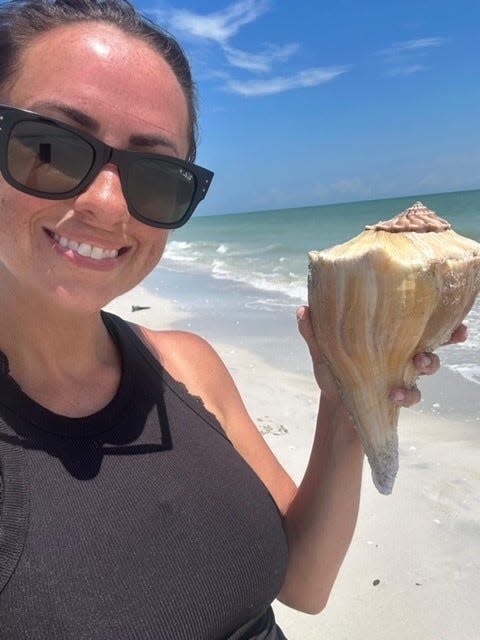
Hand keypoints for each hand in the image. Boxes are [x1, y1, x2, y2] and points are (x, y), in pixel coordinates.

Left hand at [297, 305, 467, 408]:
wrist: (334, 409)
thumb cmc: (333, 374)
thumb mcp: (322, 352)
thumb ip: (313, 333)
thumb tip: (302, 309)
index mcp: (387, 336)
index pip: (414, 320)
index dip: (434, 313)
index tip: (448, 305)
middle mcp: (401, 353)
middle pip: (432, 339)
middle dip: (447, 337)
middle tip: (453, 334)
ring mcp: (403, 375)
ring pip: (429, 366)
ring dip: (430, 363)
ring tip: (418, 363)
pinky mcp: (399, 396)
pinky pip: (414, 395)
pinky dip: (408, 395)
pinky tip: (395, 394)